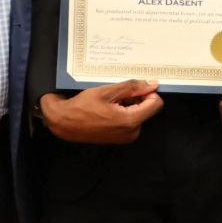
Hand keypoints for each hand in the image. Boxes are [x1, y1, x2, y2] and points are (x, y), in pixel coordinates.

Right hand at [39, 80, 162, 144]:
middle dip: (136, 98)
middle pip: (147, 107)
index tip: (137, 86)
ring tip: (110, 102)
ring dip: (129, 104)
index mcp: (130, 121)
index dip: (148, 91)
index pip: (156, 103)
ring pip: (138, 112)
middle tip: (116, 95)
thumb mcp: (108, 91)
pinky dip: (124, 111)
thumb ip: (132, 87)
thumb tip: (152, 84)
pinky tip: (109, 108)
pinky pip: (130, 120)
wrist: (65, 122)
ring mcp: (126, 137)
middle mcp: (131, 132)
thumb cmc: (83, 107)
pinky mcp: (121, 138)